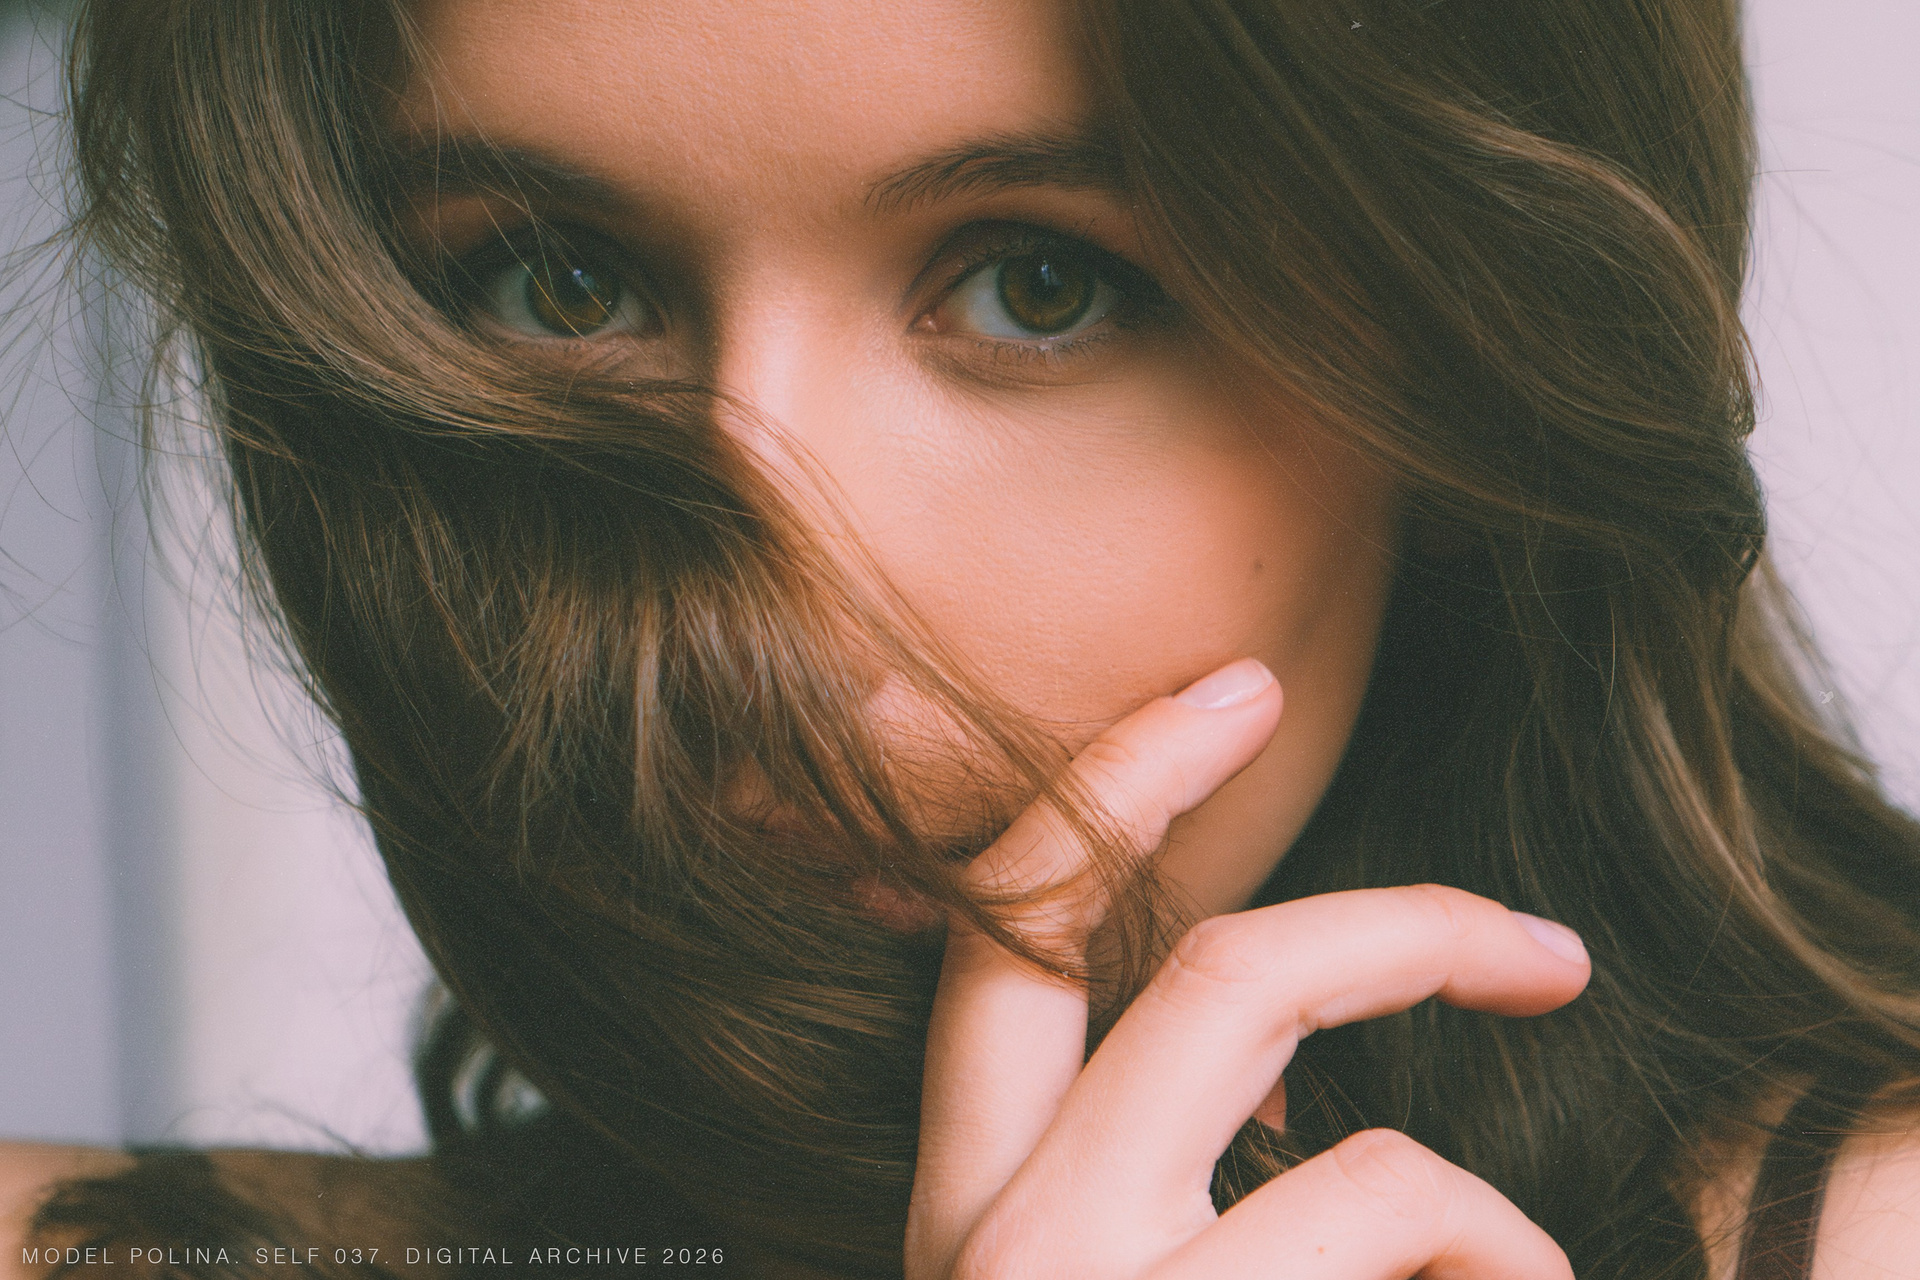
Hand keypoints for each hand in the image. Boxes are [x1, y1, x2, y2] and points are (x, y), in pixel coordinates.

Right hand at [905, 659, 1587, 1278]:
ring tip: (1519, 1276)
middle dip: (1412, 935)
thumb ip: (1136, 1182)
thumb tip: (1285, 1098)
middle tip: (1546, 952)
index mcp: (965, 1206)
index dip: (1122, 780)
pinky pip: (1405, 1221)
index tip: (1244, 687)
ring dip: (1483, 1211)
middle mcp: (1006, 1240)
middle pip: (1222, 976)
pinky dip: (1505, 1261)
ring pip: (1363, 1153)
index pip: (1006, 929)